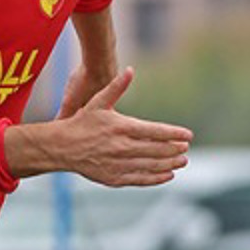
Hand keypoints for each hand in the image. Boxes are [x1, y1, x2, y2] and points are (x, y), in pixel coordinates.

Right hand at [8, 68, 191, 185]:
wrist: (61, 147)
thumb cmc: (81, 123)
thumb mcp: (98, 103)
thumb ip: (116, 88)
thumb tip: (130, 70)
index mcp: (121, 127)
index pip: (155, 131)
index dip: (174, 134)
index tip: (188, 135)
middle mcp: (121, 146)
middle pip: (156, 149)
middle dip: (175, 149)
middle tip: (185, 148)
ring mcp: (118, 164)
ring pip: (151, 165)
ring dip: (170, 164)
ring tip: (182, 161)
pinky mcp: (113, 177)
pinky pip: (140, 179)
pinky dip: (156, 178)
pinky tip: (167, 174)